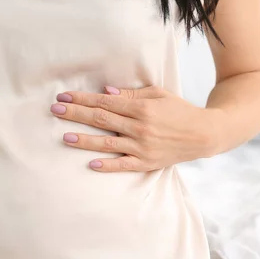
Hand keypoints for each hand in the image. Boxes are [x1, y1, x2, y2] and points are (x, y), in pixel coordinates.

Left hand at [50, 85, 222, 171]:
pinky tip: (90, 164)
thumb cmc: (179, 110)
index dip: (82, 99)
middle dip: (76, 114)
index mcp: (141, 108)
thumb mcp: (158, 95)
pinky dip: (107, 166)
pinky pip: (123, 165)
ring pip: (108, 143)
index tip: (64, 97)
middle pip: (101, 120)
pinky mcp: (146, 163)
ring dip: (85, 140)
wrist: (204, 134)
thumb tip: (104, 93)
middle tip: (55, 111)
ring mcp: (142, 147)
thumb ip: (131, 94)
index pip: (104, 103)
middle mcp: (139, 128)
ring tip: (65, 137)